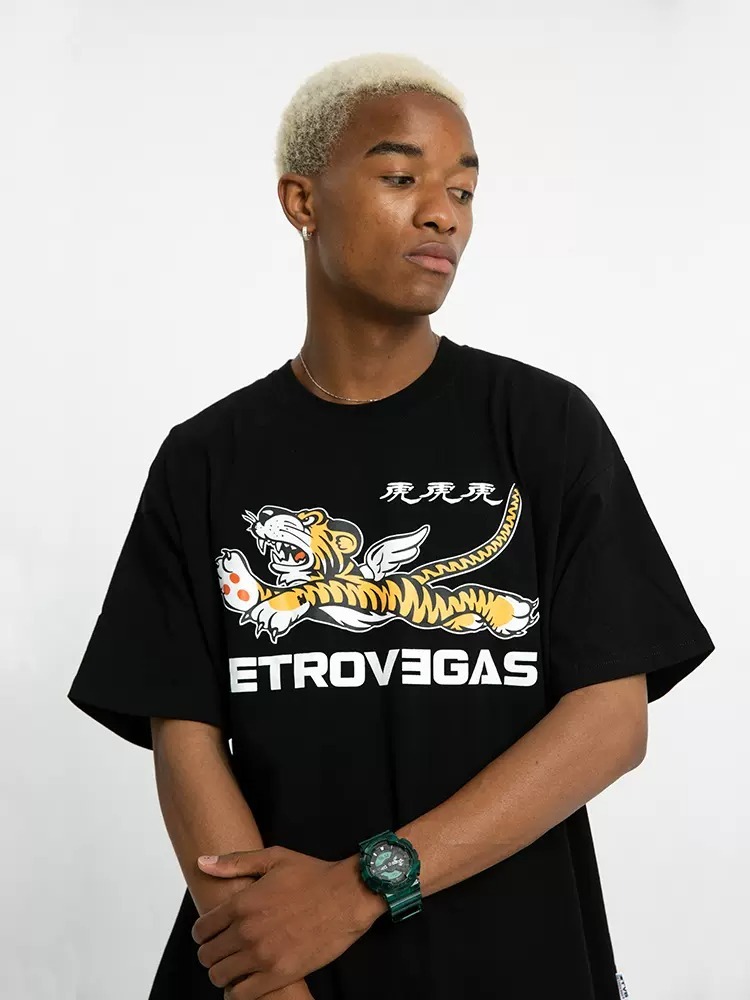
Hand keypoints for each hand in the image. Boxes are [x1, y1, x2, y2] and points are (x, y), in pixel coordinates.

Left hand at [191, 846, 372, 998]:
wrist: (347, 896)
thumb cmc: (313, 875)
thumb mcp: (273, 858)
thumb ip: (236, 862)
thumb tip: (203, 863)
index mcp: (242, 904)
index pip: (202, 929)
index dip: (203, 933)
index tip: (212, 933)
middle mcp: (247, 932)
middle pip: (207, 955)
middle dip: (211, 953)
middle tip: (224, 949)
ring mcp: (262, 956)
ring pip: (220, 976)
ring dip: (223, 972)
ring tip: (235, 965)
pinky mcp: (279, 974)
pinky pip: (242, 995)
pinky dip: (237, 991)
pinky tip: (246, 981)